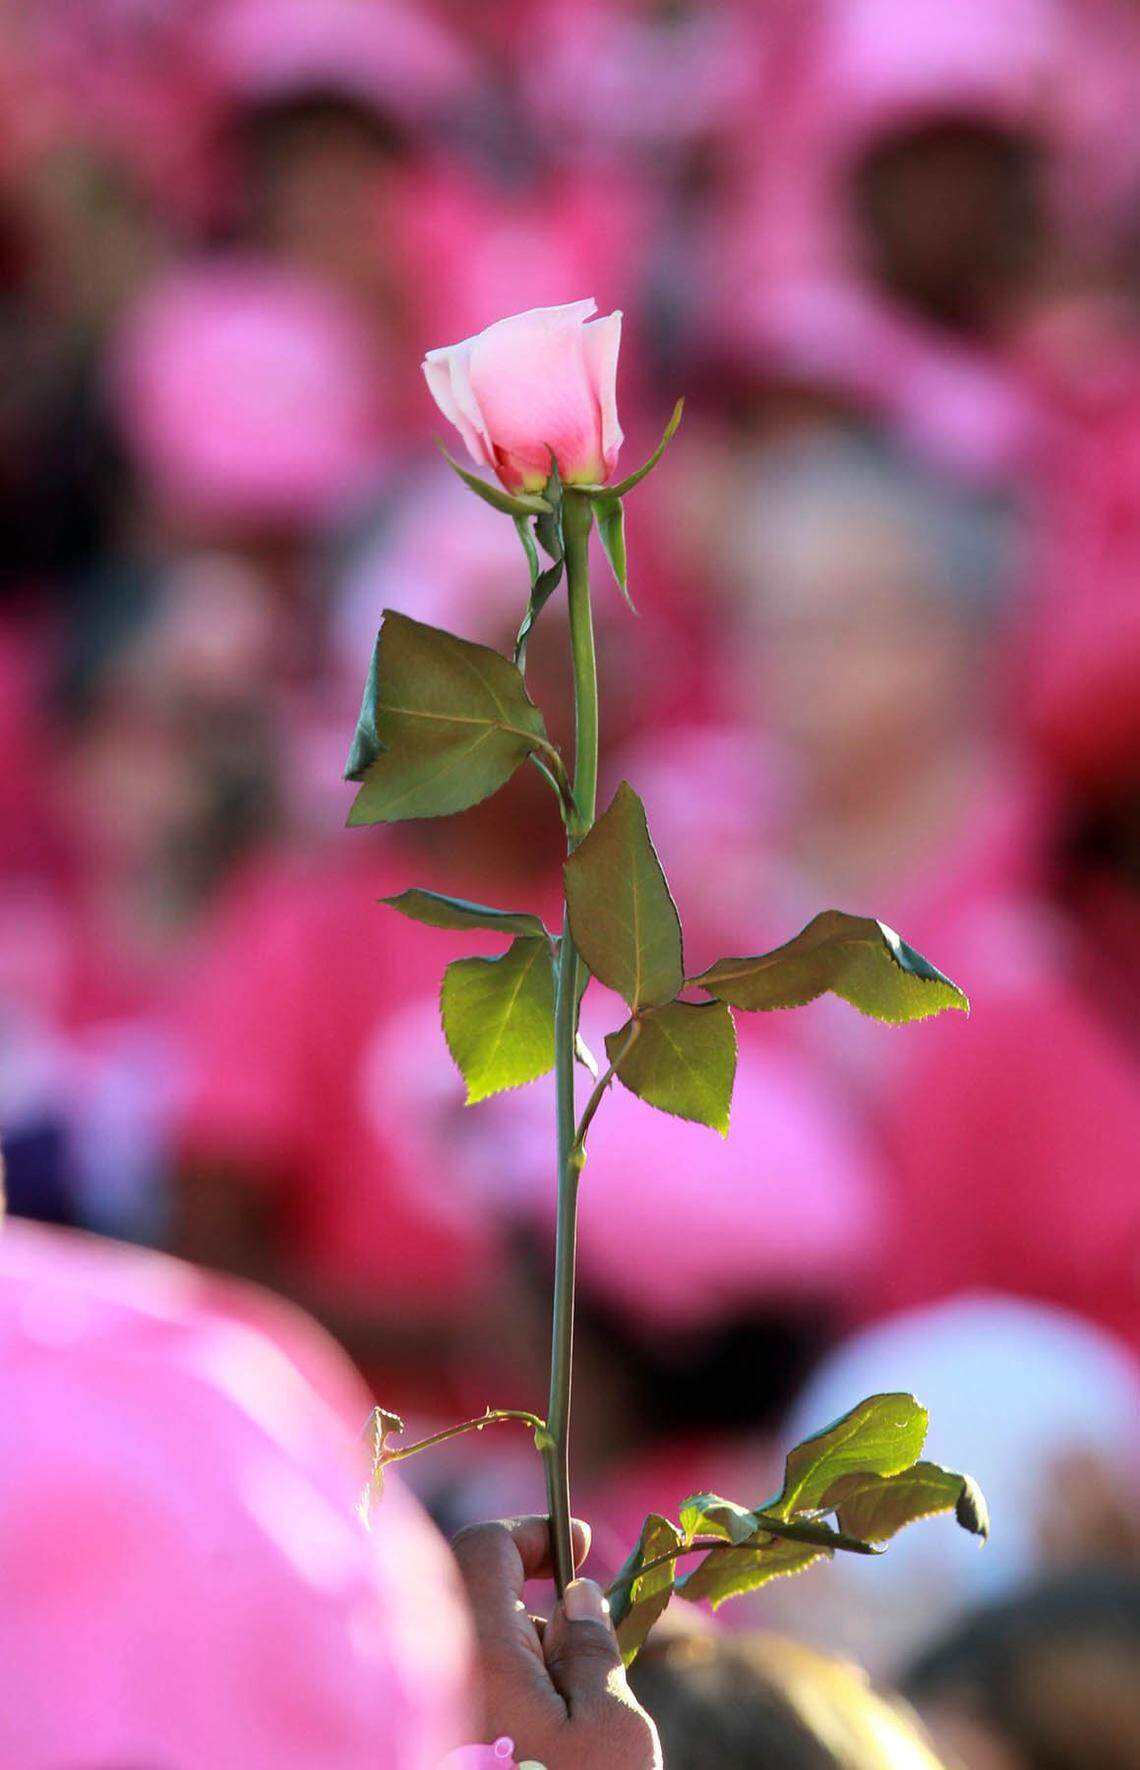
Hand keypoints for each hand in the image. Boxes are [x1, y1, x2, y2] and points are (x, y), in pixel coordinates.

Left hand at [451, 1516, 661, 1769]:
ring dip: (528, 1664)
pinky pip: (471, 1697)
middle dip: (541, 1615)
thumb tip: (578, 1595)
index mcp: (483, 1656)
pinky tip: (542, 1743)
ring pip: (481, 1654)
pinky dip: (511, 1698)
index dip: (533, 1532)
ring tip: (570, 1721)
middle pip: (485, 1603)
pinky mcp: (442, 1749)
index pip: (484, 1549)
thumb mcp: (611, 1729)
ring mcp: (439, 1717)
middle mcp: (441, 1680)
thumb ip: (593, 1652)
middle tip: (590, 1657)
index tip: (580, 1543)